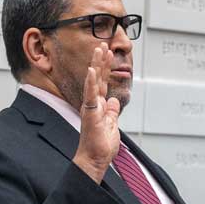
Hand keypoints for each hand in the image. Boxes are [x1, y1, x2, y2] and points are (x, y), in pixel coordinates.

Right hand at [72, 44, 121, 182]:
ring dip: (97, 65)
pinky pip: (90, 96)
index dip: (106, 68)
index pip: (104, 83)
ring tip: (99, 50)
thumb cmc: (101, 147)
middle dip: (101, 61)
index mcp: (100, 106)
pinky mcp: (90, 114)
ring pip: (94, 82)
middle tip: (103, 44)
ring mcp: (91, 108)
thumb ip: (112, 113)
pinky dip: (91, 83)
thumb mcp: (112, 125)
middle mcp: (94, 104)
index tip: (108, 53)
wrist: (95, 159)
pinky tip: (91, 71)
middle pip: (99, 78)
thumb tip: (114, 102)